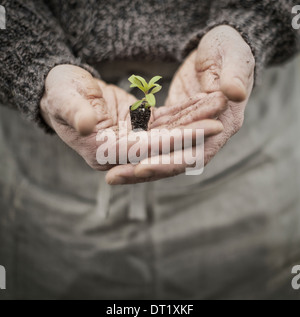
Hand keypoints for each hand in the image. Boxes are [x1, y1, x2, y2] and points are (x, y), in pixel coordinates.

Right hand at [40, 65, 222, 172]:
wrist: (62, 88)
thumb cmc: (58, 92)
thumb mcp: (61, 98)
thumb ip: (74, 112)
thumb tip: (88, 126)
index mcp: (101, 151)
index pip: (144, 149)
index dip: (173, 140)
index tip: (200, 130)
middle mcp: (120, 152)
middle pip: (161, 146)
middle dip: (190, 135)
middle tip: (219, 123)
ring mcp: (131, 140)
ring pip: (168, 132)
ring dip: (192, 121)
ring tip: (217, 106)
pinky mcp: (139, 127)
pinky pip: (166, 121)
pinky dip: (184, 112)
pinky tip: (203, 102)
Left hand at [106, 25, 254, 183]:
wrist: (219, 48)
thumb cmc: (228, 47)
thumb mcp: (233, 54)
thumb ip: (235, 74)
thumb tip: (234, 92)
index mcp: (225, 123)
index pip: (197, 151)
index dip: (171, 161)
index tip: (143, 166)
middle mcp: (208, 136)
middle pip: (175, 161)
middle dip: (146, 170)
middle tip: (114, 177)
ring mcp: (190, 132)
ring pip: (163, 155)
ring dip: (138, 164)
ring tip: (111, 174)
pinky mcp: (176, 125)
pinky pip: (156, 140)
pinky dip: (139, 148)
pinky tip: (116, 153)